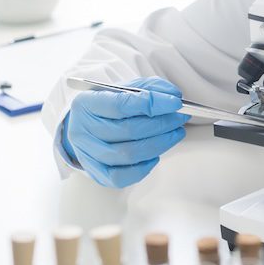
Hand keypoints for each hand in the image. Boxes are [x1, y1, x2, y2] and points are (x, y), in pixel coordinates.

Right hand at [60, 76, 188, 187]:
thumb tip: (173, 95)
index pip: (122, 104)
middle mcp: (83, 130)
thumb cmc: (109, 106)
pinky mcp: (96, 173)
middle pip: (129, 130)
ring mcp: (87, 154)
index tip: (175, 103)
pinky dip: (144, 167)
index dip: (153, 103)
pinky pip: (122, 177)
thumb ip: (150, 87)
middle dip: (162, 124)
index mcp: (87, 103)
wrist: (87, 126)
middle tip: (180, 118)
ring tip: (175, 133)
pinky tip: (156, 154)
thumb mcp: (125, 88)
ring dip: (160, 143)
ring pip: (129, 154)